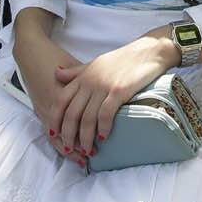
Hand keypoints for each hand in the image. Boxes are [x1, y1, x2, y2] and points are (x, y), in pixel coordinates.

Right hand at [11, 25, 89, 167]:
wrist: (31, 52)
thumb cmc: (55, 58)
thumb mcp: (76, 68)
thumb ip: (90, 83)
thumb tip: (108, 93)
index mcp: (63, 94)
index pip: (76, 119)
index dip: (88, 131)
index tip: (101, 140)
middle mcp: (51, 105)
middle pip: (65, 132)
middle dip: (78, 145)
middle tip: (92, 154)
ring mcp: (43, 108)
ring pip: (55, 135)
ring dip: (68, 147)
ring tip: (81, 157)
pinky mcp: (38, 109)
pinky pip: (50, 129)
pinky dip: (58, 140)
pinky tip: (66, 147)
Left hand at [52, 34, 177, 157]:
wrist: (148, 51)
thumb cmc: (122, 59)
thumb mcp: (94, 63)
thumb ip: (76, 72)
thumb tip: (56, 74)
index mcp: (82, 77)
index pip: (60, 101)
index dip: (55, 119)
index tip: (54, 134)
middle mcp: (89, 82)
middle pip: (72, 113)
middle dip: (68, 135)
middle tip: (71, 149)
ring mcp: (104, 87)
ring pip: (87, 118)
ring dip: (85, 138)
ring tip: (88, 151)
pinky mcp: (119, 91)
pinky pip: (105, 114)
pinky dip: (103, 128)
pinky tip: (104, 138)